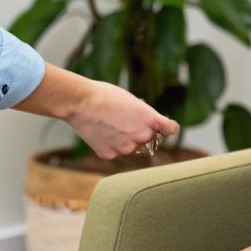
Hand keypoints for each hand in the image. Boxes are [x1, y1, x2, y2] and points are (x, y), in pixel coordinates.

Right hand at [14, 66, 177, 158]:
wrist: (80, 102)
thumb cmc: (105, 96)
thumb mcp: (131, 100)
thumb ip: (143, 115)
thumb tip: (146, 124)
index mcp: (150, 119)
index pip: (170, 128)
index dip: (167, 127)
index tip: (166, 127)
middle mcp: (141, 136)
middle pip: (147, 138)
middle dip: (139, 130)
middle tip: (122, 118)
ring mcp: (126, 148)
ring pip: (130, 147)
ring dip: (124, 139)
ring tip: (108, 124)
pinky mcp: (110, 155)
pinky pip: (115, 151)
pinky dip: (109, 144)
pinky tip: (100, 132)